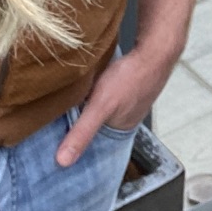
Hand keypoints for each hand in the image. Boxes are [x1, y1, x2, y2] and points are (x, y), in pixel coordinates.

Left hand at [55, 42, 179, 166]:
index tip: (57, 135)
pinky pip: (108, 88)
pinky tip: (91, 79)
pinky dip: (98, 86)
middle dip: (80, 117)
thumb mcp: (101, 107)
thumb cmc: (131, 77)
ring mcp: (128, 97)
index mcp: (121, 128)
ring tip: (72, 96)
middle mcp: (126, 115)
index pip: (93, 139)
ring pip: (101, 104)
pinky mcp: (128, 80)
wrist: (155, 48)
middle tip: (58, 112)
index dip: (76, 136)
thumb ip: (82, 132)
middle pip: (96, 120)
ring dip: (89, 100)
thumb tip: (62, 162)